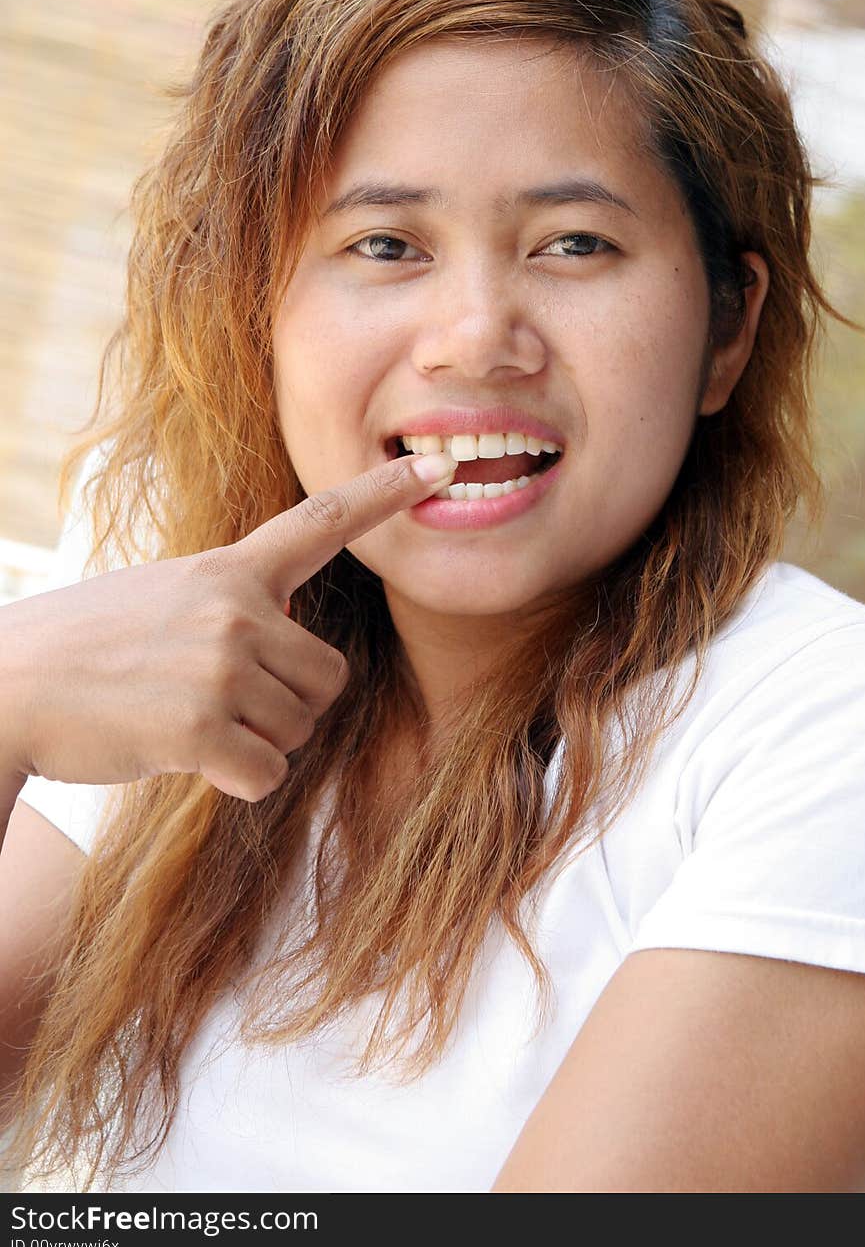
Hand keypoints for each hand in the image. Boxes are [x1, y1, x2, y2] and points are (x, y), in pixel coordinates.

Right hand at [2, 452, 456, 801]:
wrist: (10, 688)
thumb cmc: (88, 649)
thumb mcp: (165, 598)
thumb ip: (232, 604)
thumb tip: (285, 637)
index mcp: (228, 569)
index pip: (320, 522)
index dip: (384, 493)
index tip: (440, 467)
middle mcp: (236, 608)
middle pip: (328, 679)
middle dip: (288, 705)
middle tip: (219, 702)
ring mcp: (222, 664)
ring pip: (299, 730)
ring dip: (254, 742)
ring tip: (186, 718)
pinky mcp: (204, 725)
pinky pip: (267, 774)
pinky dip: (232, 779)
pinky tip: (181, 752)